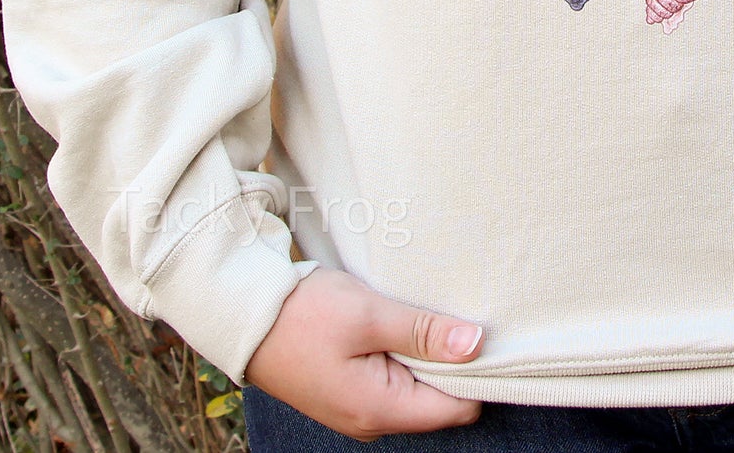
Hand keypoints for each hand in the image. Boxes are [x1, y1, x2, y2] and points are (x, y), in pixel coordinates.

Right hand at [244, 267, 484, 438]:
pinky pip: (397, 381)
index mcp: (379, 410)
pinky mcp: (349, 392)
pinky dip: (408, 355)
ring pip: (419, 389)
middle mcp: (372, 421)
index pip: (458, 408)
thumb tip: (477, 345)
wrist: (247, 315)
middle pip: (441, 401)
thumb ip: (425, 333)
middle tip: (459, 315)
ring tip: (431, 315)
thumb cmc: (307, 314)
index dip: (478, 373)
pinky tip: (407, 324)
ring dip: (429, 355)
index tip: (486, 332)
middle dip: (455, 362)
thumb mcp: (371, 315)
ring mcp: (359, 409)